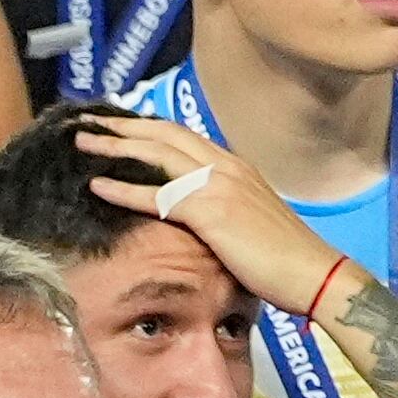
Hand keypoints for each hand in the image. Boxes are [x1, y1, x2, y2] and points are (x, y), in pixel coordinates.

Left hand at [75, 114, 348, 318]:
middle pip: (166, 134)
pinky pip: (158, 195)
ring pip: (158, 155)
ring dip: (115, 146)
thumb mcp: (251, 216)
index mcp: (238, 167)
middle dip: (124, 126)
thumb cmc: (285, 256)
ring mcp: (221, 186)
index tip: (118, 125)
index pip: (184, 135)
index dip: (148, 127)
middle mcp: (228, 167)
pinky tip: (97, 186)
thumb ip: (223, 203)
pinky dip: (124, 189)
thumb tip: (194, 209)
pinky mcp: (212, 212)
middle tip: (88, 124)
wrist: (314, 273)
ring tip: (83, 143)